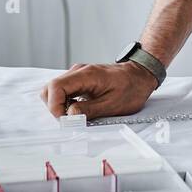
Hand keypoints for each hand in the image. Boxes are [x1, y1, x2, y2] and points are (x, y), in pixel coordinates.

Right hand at [40, 61, 158, 120]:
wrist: (141, 75)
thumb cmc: (131, 88)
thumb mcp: (112, 105)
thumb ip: (88, 110)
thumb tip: (69, 116)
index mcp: (86, 75)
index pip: (55, 87)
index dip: (54, 106)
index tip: (64, 119)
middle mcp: (79, 71)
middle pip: (50, 88)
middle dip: (54, 107)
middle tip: (69, 120)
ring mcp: (78, 74)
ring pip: (54, 90)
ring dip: (59, 106)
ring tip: (76, 116)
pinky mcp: (79, 80)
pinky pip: (64, 91)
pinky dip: (65, 103)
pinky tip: (79, 110)